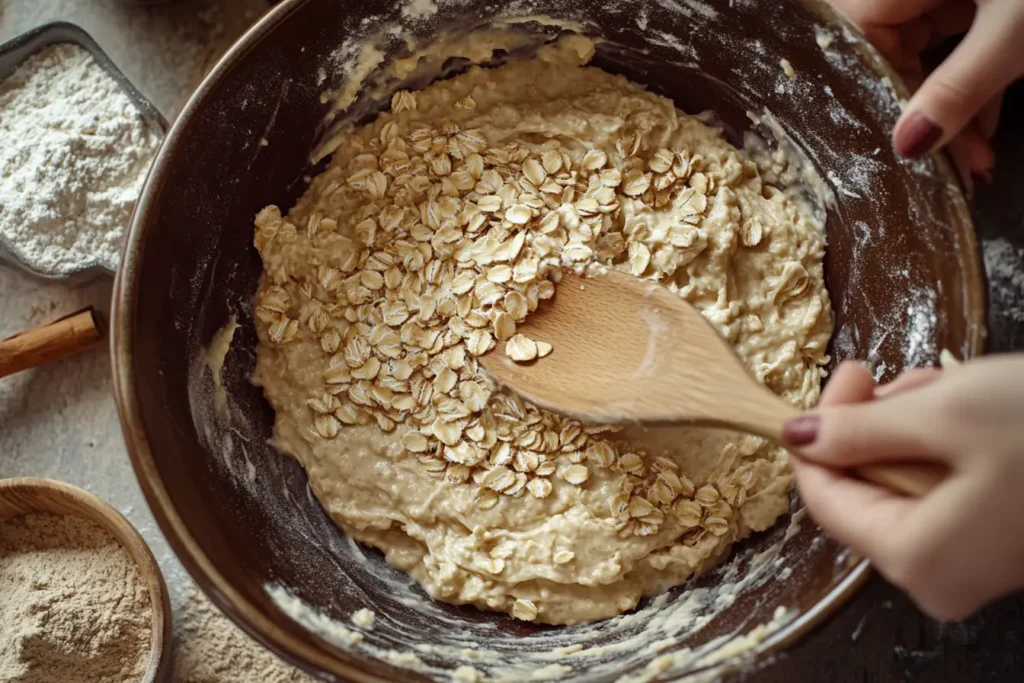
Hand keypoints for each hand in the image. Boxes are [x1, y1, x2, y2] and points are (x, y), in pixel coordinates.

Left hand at [782, 356, 1023, 620]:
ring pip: (903, 481)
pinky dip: (944, 443)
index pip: (823, 498)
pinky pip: (944, 488)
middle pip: (863, 490)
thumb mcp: (945, 415)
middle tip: (897, 378)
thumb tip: (799, 436)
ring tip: (945, 389)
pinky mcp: (998, 540)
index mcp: (918, 558)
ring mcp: (972, 563)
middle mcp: (940, 576)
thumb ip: (857, 431)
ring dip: (911, 426)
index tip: (843, 379)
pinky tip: (968, 408)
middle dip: (873, 425)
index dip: (815, 435)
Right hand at [829, 0, 1023, 187]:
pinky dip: (973, 80)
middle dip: (918, 108)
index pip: (858, 32)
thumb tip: (907, 148)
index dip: (874, 87)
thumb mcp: (1016, 36)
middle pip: (891, 44)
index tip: (903, 137)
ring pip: (927, 47)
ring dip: (949, 105)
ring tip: (973, 161)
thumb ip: (959, 90)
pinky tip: (985, 127)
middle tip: (946, 164)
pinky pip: (959, 37)